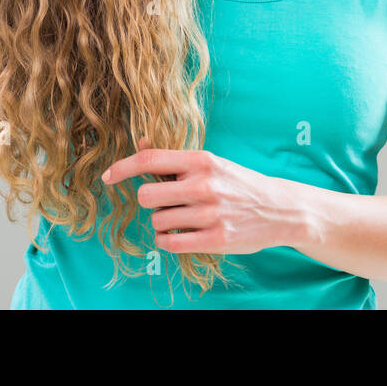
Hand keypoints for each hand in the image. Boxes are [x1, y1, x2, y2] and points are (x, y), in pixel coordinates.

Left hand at [103, 136, 305, 254]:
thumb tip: (140, 142)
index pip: (150, 161)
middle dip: (150, 202)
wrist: (279, 209)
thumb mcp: (211, 163)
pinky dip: (168, 241)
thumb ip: (175, 158)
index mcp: (201, 160)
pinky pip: (169, 243)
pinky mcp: (215, 239)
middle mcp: (204, 185)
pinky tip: (180, 235)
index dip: (122, 168)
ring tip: (184, 219)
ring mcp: (209, 213)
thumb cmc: (238, 183)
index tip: (107, 177)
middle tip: (167, 203)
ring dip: (163, 223)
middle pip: (146, 196)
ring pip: (157, 222)